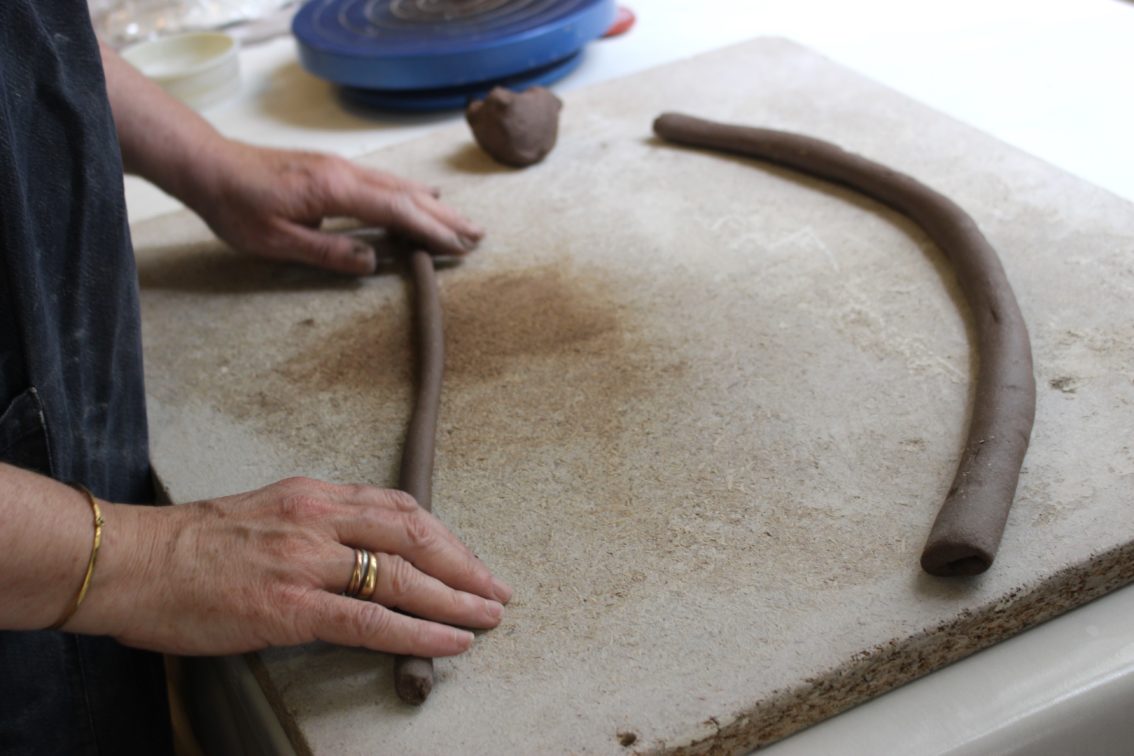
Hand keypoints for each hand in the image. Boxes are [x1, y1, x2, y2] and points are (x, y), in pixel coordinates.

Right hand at [69, 477, 510, 656]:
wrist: (128, 561)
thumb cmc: (187, 545)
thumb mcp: (263, 514)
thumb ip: (312, 527)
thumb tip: (354, 554)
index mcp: (313, 495)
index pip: (397, 507)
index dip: (442, 534)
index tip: (467, 557)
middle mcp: (318, 519)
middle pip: (413, 534)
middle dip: (463, 564)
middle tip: (496, 588)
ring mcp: (306, 561)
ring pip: (402, 576)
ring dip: (455, 598)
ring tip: (488, 616)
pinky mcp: (290, 605)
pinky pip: (371, 620)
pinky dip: (417, 632)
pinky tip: (448, 641)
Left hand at [187, 143, 484, 274]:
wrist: (208, 165)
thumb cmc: (236, 207)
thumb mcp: (276, 241)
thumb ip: (327, 252)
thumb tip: (373, 261)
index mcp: (334, 190)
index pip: (397, 210)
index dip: (432, 230)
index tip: (460, 247)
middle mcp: (344, 173)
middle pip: (408, 194)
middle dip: (446, 216)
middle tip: (478, 235)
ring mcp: (340, 168)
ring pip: (399, 185)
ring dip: (434, 203)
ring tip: (461, 220)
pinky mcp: (332, 170)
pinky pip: (384, 181)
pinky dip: (411, 192)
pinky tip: (421, 194)